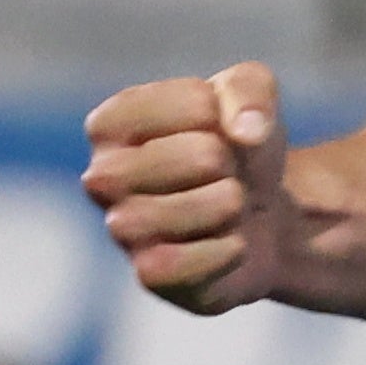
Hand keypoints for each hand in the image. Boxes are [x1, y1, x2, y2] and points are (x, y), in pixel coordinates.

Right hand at [84, 61, 295, 311]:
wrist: (263, 215)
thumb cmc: (238, 147)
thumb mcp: (250, 94)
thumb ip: (249, 89)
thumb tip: (248, 132)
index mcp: (112, 122)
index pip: (196, 103)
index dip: (229, 115)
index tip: (219, 130)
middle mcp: (102, 176)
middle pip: (201, 156)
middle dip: (233, 163)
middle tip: (225, 173)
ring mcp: (121, 229)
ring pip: (196, 210)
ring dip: (232, 204)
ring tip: (230, 205)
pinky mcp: (150, 275)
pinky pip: (190, 263)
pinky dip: (229, 250)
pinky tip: (233, 242)